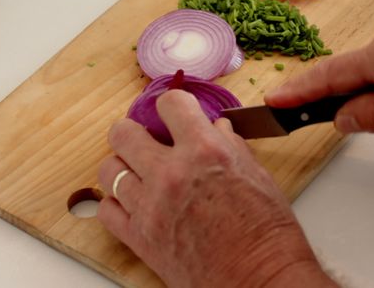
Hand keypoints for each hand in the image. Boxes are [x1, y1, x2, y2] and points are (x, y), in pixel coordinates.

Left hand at [97, 90, 335, 287]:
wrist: (260, 281)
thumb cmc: (267, 236)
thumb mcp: (258, 177)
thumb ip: (231, 147)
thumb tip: (218, 130)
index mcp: (205, 151)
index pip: (170, 103)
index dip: (173, 105)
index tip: (175, 113)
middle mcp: (171, 174)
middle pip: (123, 133)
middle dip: (135, 131)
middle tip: (147, 140)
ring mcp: (150, 206)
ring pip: (108, 170)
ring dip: (123, 167)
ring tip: (140, 173)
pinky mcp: (139, 238)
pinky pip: (106, 210)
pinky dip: (116, 204)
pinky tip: (135, 203)